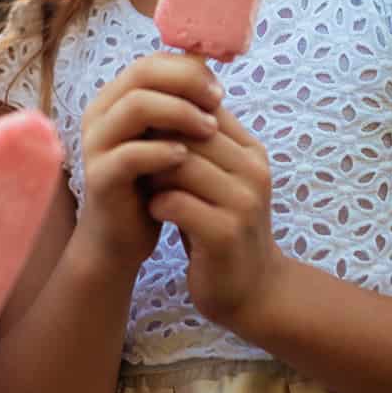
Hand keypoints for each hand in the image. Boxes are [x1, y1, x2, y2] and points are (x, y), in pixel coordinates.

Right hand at [77, 54, 223, 268]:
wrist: (120, 237)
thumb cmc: (149, 183)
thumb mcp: (166, 139)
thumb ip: (180, 107)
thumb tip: (211, 69)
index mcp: (115, 99)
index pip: (150, 62)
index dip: (187, 70)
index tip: (218, 90)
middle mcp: (100, 114)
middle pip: (142, 74)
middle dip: (186, 83)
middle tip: (218, 102)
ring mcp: (96, 144)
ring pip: (136, 106)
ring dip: (179, 113)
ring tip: (209, 130)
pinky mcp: (99, 176)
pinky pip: (130, 153)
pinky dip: (163, 152)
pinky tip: (186, 159)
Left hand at [146, 100, 286, 334]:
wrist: (251, 290)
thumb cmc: (222, 227)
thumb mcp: (218, 180)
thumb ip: (199, 146)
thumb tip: (157, 102)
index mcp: (252, 152)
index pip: (204, 110)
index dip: (168, 118)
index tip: (144, 134)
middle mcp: (253, 172)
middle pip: (190, 133)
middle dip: (155, 144)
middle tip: (138, 161)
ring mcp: (243, 203)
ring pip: (181, 164)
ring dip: (153, 174)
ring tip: (146, 187)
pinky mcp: (225, 233)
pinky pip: (177, 203)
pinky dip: (157, 205)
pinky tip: (155, 212)